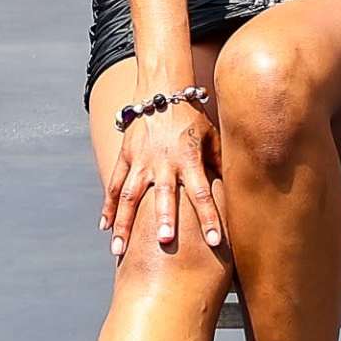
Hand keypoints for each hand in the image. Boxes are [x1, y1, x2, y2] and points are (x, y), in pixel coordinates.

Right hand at [103, 101, 224, 260]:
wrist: (162, 90)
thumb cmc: (192, 118)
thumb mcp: (212, 137)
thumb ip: (219, 164)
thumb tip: (236, 190)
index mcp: (189, 159)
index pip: (202, 193)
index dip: (209, 217)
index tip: (214, 241)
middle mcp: (164, 162)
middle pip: (164, 194)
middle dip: (164, 218)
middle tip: (164, 242)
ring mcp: (141, 160)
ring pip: (130, 195)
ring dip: (124, 223)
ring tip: (119, 250)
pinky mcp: (125, 156)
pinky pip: (114, 184)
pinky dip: (108, 207)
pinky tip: (105, 228)